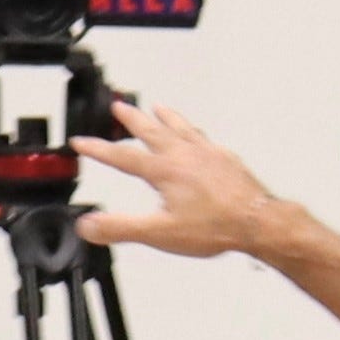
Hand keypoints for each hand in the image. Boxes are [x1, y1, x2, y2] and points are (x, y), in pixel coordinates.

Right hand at [73, 102, 285, 260]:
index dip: (98, 149)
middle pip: (151, 130)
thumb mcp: (161, 233)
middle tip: (117, 106)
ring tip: (158, 108)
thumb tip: (89, 225)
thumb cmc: (217, 226)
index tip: (80, 142)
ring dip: (166, 117)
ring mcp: (208, 154)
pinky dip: (195, 133)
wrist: (259, 222)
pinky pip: (205, 138)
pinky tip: (198, 136)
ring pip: (181, 128)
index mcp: (164, 170)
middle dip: (131, 118)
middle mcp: (185, 155)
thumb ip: (121, 228)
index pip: (122, 157)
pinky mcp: (227, 159)